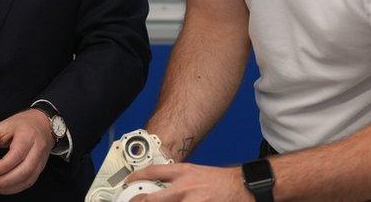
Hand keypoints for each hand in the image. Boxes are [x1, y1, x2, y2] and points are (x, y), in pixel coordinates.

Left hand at [0, 109, 54, 193]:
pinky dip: (17, 188)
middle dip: (7, 180)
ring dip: (11, 187)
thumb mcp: (2, 125)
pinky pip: (30, 181)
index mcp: (26, 136)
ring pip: (29, 178)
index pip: (17, 154)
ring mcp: (40, 160)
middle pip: (25, 169)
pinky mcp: (40, 167)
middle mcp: (36, 149)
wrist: (43, 124)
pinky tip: (6, 188)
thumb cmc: (23, 124)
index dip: (4, 166)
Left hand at [127, 163, 251, 201]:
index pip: (153, 171)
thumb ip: (178, 180)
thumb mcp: (196, 173)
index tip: (129, 181)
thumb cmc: (219, 181)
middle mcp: (184, 187)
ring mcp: (191, 201)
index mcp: (183, 173)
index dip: (137, 176)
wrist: (241, 186)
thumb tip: (160, 187)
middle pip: (152, 198)